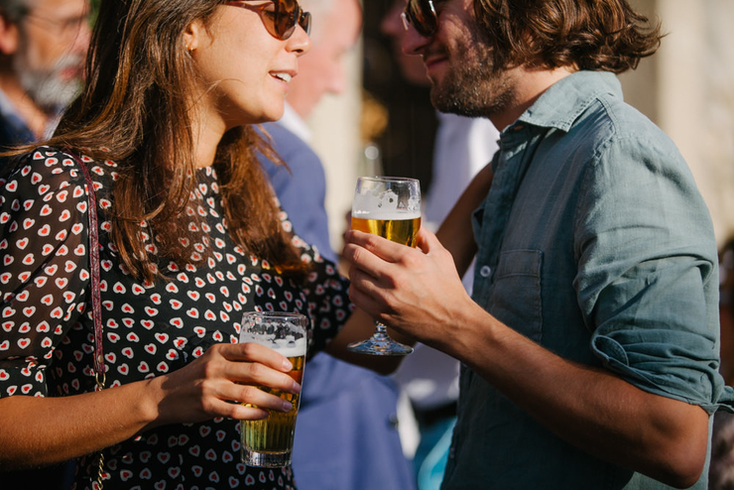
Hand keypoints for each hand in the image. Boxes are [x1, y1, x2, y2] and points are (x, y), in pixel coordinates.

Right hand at [149, 342, 299, 427]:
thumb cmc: (196, 376)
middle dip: (280, 380)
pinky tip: (265, 415)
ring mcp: (209, 386)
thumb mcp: (213, 358)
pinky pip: (236, 411)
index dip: (273, 357)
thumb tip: (273, 367)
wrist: (163, 396)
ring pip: (248, 392)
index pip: (251, 349)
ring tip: (287, 405)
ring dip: (272, 400)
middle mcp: (214, 366)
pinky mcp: (206, 406)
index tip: (289, 366)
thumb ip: (236, 359)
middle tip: (296, 387)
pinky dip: (254, 413)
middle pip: (254, 371)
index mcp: (219, 350)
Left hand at [343, 227, 475, 347]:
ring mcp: (386, 297)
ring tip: (357, 266)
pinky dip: (354, 288)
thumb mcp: (442, 256)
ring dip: (352, 268)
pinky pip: (356, 297)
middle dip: (348, 249)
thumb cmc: (449, 289)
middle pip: (357, 257)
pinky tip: (360, 284)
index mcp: (409, 259)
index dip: (355, 235)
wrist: (453, 323)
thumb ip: (426, 237)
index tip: (351, 233)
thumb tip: (414, 225)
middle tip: (348, 247)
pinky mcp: (382, 314)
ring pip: (354, 276)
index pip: (371, 242)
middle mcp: (394, 276)